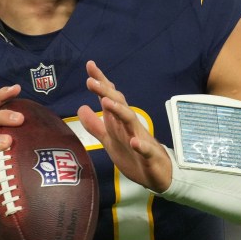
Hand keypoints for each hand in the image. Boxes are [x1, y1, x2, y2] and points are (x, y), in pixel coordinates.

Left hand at [77, 60, 172, 192]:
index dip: (100, 82)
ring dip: (119, 111)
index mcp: (119, 122)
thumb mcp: (110, 140)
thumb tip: (81, 108)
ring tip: (106, 103)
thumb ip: (95, 126)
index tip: (90, 65)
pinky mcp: (149, 156)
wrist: (159, 174)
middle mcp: (130, 126)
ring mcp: (141, 139)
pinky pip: (145, 149)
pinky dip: (140, 145)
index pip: (109, 98)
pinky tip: (134, 142)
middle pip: (118, 104)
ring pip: (131, 121)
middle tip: (91, 81)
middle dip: (105, 92)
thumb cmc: (134, 155)